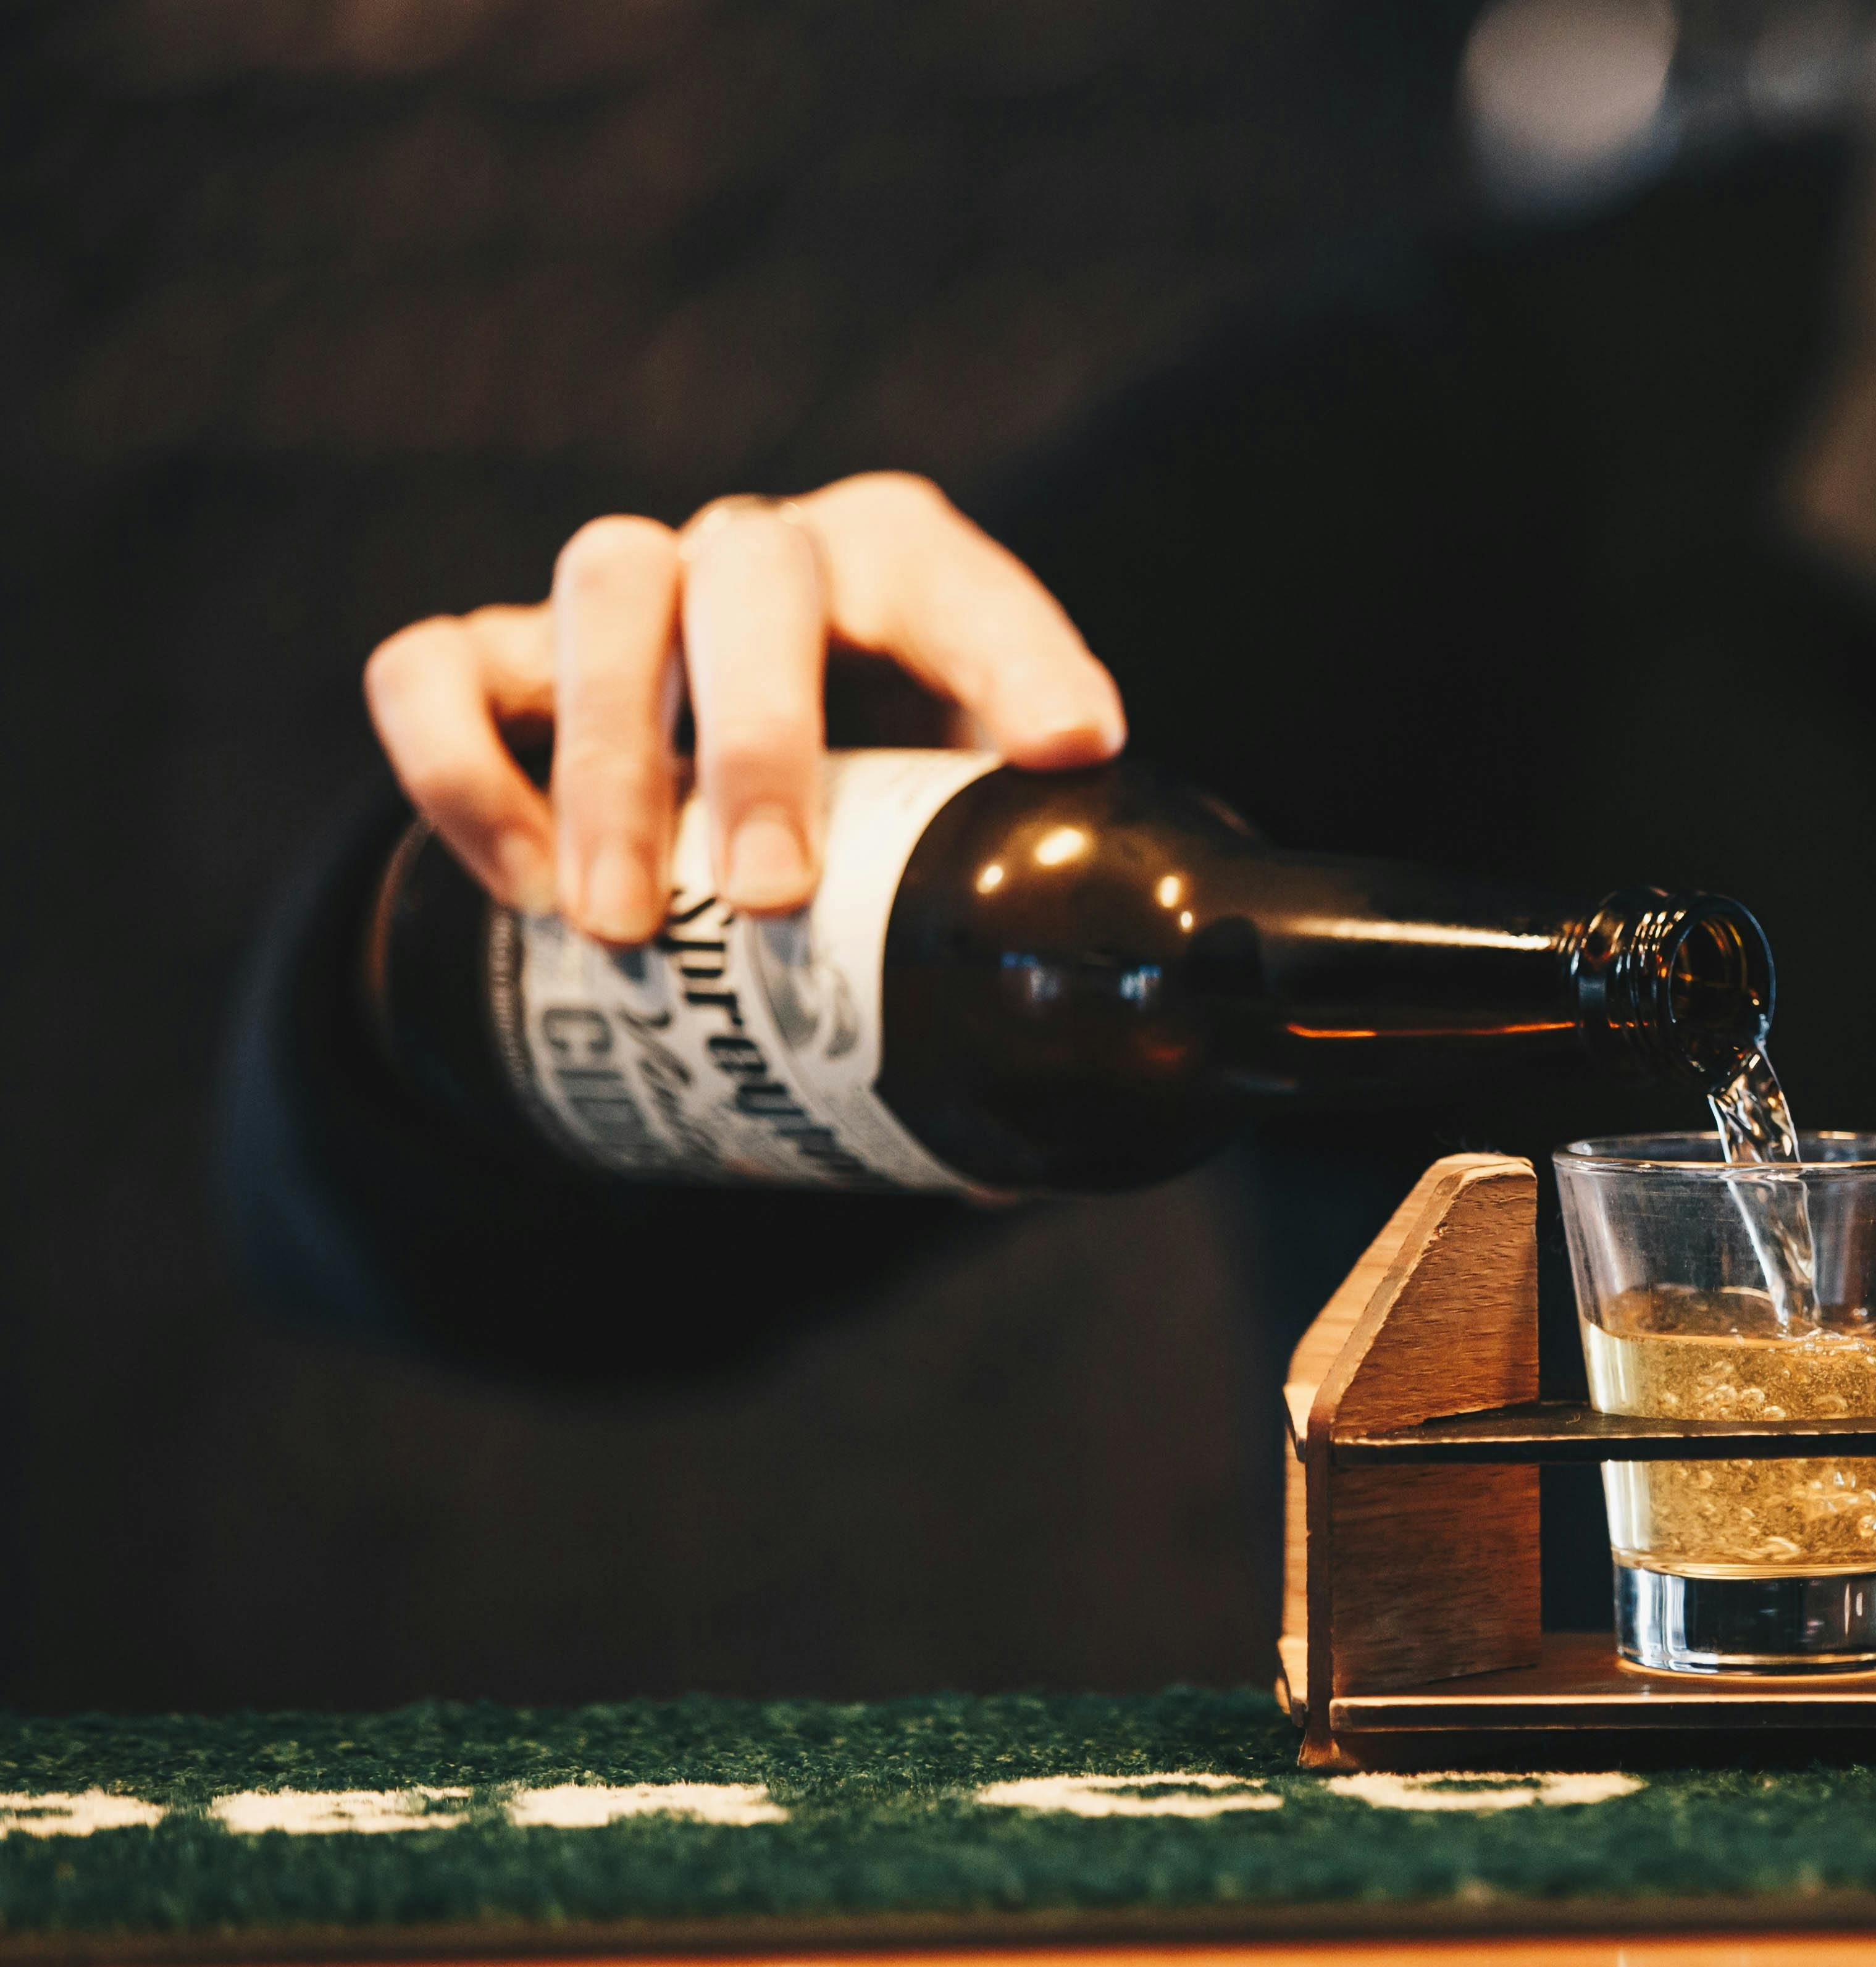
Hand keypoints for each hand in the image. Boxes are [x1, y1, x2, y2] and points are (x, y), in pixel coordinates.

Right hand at [363, 473, 1124, 944]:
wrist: (717, 774)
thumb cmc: (872, 797)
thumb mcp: (950, 833)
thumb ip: (991, 925)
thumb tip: (1012, 1130)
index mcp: (904, 577)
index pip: (967, 588)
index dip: (1023, 659)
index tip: (1071, 750)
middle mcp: (764, 555)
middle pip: (752, 572)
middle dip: (760, 738)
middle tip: (771, 898)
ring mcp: (627, 590)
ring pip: (602, 590)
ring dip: (608, 761)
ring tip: (620, 926)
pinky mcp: (495, 652)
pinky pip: (434, 668)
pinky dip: (459, 771)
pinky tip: (523, 891)